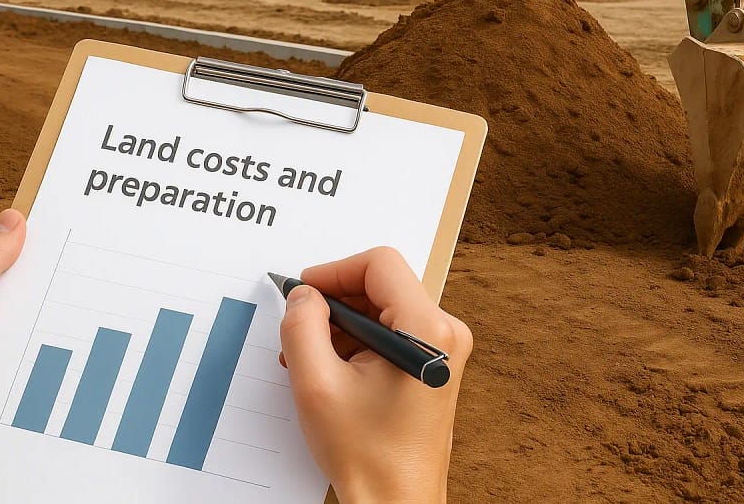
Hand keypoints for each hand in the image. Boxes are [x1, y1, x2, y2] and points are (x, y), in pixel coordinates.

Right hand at [279, 247, 472, 503]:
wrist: (397, 502)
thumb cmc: (368, 455)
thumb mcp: (317, 384)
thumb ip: (302, 327)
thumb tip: (303, 295)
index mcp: (427, 330)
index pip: (379, 264)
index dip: (334, 271)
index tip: (303, 291)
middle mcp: (445, 332)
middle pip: (382, 284)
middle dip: (335, 301)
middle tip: (298, 327)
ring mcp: (444, 347)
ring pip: (384, 306)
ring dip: (342, 323)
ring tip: (308, 356)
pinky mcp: (434, 362)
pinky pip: (392, 330)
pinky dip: (358, 340)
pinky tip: (330, 367)